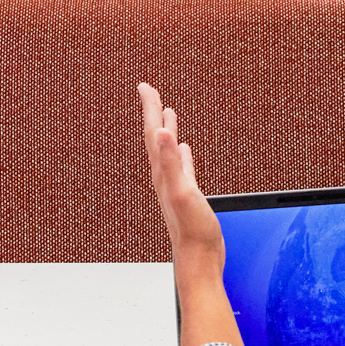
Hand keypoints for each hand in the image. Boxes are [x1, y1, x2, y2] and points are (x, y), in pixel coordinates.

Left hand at [137, 82, 225, 272]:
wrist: (199, 259)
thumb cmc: (192, 230)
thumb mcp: (182, 192)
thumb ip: (172, 164)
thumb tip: (161, 133)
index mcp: (162, 173)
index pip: (152, 133)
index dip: (149, 108)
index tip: (145, 86)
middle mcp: (164, 177)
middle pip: (155, 138)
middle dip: (152, 113)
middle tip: (150, 91)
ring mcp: (175, 186)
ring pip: (167, 151)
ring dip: (165, 130)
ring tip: (167, 114)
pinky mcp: (187, 196)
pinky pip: (182, 167)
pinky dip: (181, 154)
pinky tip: (184, 149)